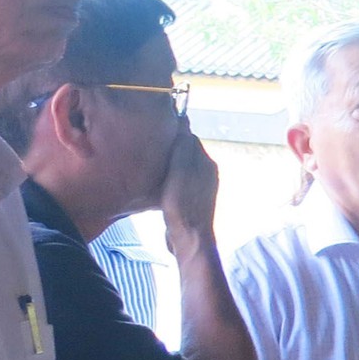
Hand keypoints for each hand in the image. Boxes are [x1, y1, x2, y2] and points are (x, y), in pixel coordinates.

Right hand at [157, 127, 219, 246]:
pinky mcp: (194, 201)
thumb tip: (184, 120)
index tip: (156, 131)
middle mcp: (208, 173)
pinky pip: (181, 182)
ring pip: (183, 168)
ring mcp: (202, 188)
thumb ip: (182, 148)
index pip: (189, 139)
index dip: (173, 133)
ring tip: (152, 164)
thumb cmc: (183, 204)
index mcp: (207, 163)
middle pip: (186, 153)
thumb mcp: (180, 172)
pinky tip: (158, 184)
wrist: (190, 239)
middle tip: (150, 146)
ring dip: (169, 164)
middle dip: (171, 148)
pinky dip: (170, 179)